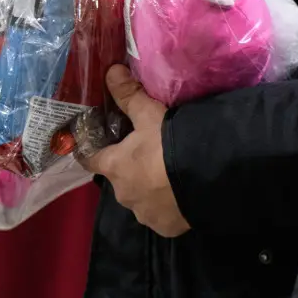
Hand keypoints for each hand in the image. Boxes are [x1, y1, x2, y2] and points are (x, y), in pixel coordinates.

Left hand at [81, 65, 189, 237]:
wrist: (208, 178)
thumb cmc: (169, 144)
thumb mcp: (149, 114)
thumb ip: (128, 94)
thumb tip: (110, 69)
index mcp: (114, 167)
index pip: (89, 159)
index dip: (90, 149)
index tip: (95, 142)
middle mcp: (123, 195)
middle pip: (119, 178)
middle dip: (129, 167)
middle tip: (148, 151)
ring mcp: (145, 215)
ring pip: (141, 198)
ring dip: (148, 187)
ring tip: (168, 173)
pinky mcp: (166, 228)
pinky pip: (161, 214)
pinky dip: (166, 205)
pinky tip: (180, 192)